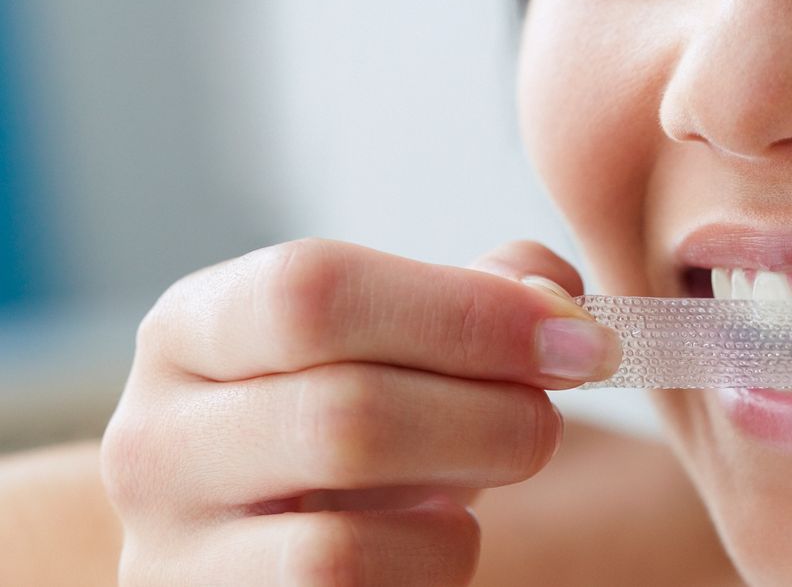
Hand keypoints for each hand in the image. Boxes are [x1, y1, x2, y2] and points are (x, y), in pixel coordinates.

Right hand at [100, 238, 619, 585]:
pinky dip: (430, 571)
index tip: (577, 338)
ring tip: (477, 481)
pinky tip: (434, 537)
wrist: (269, 523)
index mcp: (192, 330)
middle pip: (344, 420)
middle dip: (492, 418)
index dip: (467, 313)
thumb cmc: (345, 410)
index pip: (312, 293)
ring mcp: (173, 558)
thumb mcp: (393, 336)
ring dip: (458, 518)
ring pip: (344, 551)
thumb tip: (558, 299)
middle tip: (551, 419)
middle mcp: (155, 444)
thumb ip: (477, 294)